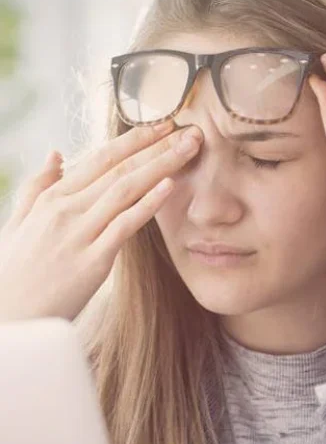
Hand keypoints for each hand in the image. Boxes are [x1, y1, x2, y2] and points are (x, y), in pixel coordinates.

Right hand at [0, 121, 201, 322]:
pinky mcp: (92, 262)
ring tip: (190, 148)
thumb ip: (37, 187)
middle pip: (119, 168)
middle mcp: (66, 209)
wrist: (7, 318)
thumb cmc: (12, 275)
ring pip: (126, 189)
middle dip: (157, 146)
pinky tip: (170, 186)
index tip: (161, 125)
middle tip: (191, 130)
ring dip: (162, 165)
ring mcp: (79, 234)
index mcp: (52, 198)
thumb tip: (56, 154)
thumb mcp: (17, 223)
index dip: (134, 139)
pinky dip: (148, 204)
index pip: (100, 158)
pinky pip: (124, 226)